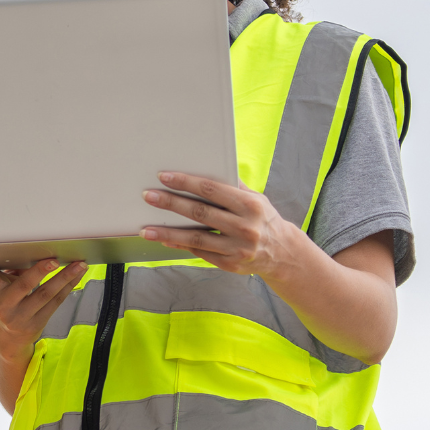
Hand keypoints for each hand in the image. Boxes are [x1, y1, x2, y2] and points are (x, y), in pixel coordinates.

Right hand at [0, 256, 88, 362]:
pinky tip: (76, 277)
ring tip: (78, 265)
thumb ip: (12, 274)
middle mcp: (7, 306)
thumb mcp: (0, 290)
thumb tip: (34, 257)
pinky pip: (56, 303)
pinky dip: (68, 288)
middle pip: (24, 287)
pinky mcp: (38, 324)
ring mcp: (23, 317)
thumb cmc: (3, 306)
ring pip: (47, 295)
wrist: (5, 341)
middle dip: (39, 272)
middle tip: (53, 260)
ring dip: (65, 278)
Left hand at [139, 172, 301, 277]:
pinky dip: (181, 246)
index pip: (211, 189)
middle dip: (171, 203)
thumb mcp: (256, 198)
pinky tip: (165, 240)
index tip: (164, 177)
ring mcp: (237, 248)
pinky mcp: (230, 264)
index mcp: (249, 205)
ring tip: (146, 229)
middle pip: (200, 212)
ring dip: (168, 233)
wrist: (283, 253)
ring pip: (195, 238)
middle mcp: (244, 227)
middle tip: (149, 197)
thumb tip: (207, 166)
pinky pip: (200, 253)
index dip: (186, 182)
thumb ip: (233, 186)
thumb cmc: (264, 219)